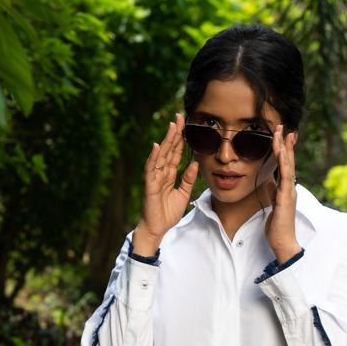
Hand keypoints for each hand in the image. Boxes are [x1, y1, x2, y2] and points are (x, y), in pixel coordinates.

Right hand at [132, 114, 198, 254]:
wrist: (157, 228)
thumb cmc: (167, 213)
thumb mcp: (183, 194)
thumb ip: (188, 179)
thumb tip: (195, 164)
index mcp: (169, 174)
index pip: (175, 153)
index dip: (180, 139)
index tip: (185, 125)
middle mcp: (161, 173)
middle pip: (168, 149)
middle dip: (174, 134)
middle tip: (179, 117)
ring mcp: (154, 178)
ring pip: (161, 156)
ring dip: (166, 141)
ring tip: (172, 127)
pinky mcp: (150, 186)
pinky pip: (151, 169)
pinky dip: (154, 158)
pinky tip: (157, 146)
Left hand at [265, 125, 300, 262]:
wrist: (283, 241)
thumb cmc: (278, 226)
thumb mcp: (273, 205)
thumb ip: (272, 192)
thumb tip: (269, 182)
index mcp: (286, 189)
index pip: (285, 165)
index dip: (283, 150)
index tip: (282, 136)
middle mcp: (290, 188)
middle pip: (288, 161)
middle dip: (286, 143)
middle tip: (284, 127)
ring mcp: (289, 192)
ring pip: (288, 166)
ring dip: (285, 148)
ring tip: (283, 133)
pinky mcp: (286, 198)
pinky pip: (285, 178)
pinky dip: (284, 164)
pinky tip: (282, 153)